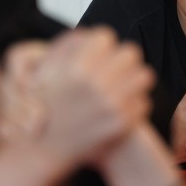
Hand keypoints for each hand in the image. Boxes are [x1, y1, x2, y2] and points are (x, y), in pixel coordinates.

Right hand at [0, 29, 154, 174]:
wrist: (41, 151)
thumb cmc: (42, 106)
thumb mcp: (44, 70)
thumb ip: (67, 45)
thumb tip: (89, 33)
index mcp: (75, 66)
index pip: (106, 37)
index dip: (102, 44)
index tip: (98, 54)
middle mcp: (95, 84)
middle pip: (131, 52)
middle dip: (122, 59)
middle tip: (115, 68)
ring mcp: (111, 105)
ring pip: (144, 76)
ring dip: (134, 79)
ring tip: (123, 85)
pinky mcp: (122, 124)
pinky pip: (144, 101)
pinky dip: (134, 103)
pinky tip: (120, 107)